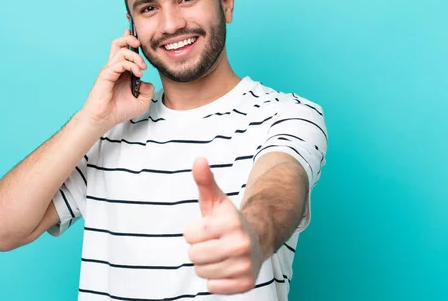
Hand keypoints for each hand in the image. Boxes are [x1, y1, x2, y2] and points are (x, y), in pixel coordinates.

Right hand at [82, 29, 154, 132]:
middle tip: (140, 46)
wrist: (105, 119)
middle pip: (119, 43)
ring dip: (135, 56)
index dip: (132, 41)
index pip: (125, 50)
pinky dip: (131, 65)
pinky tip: (137, 74)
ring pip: (121, 50)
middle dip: (131, 39)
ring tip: (141, 68)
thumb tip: (147, 81)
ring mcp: (110, 70)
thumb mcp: (142, 102)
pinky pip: (119, 62)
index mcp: (122, 71)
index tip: (141, 42)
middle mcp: (115, 68)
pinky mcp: (106, 74)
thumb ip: (148, 90)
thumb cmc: (119, 110)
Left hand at [183, 158, 264, 293]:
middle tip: (213, 243)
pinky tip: (226, 268)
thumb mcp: (215, 200)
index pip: (190, 235)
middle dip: (199, 249)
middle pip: (194, 255)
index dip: (194, 232)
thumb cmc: (228, 221)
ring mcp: (245, 265)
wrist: (257, 240)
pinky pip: (213, 288)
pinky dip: (215, 280)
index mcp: (232, 222)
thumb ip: (204, 180)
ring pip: (202, 272)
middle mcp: (241, 244)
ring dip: (206, 264)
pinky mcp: (246, 283)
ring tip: (219, 255)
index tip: (208, 230)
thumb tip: (198, 159)